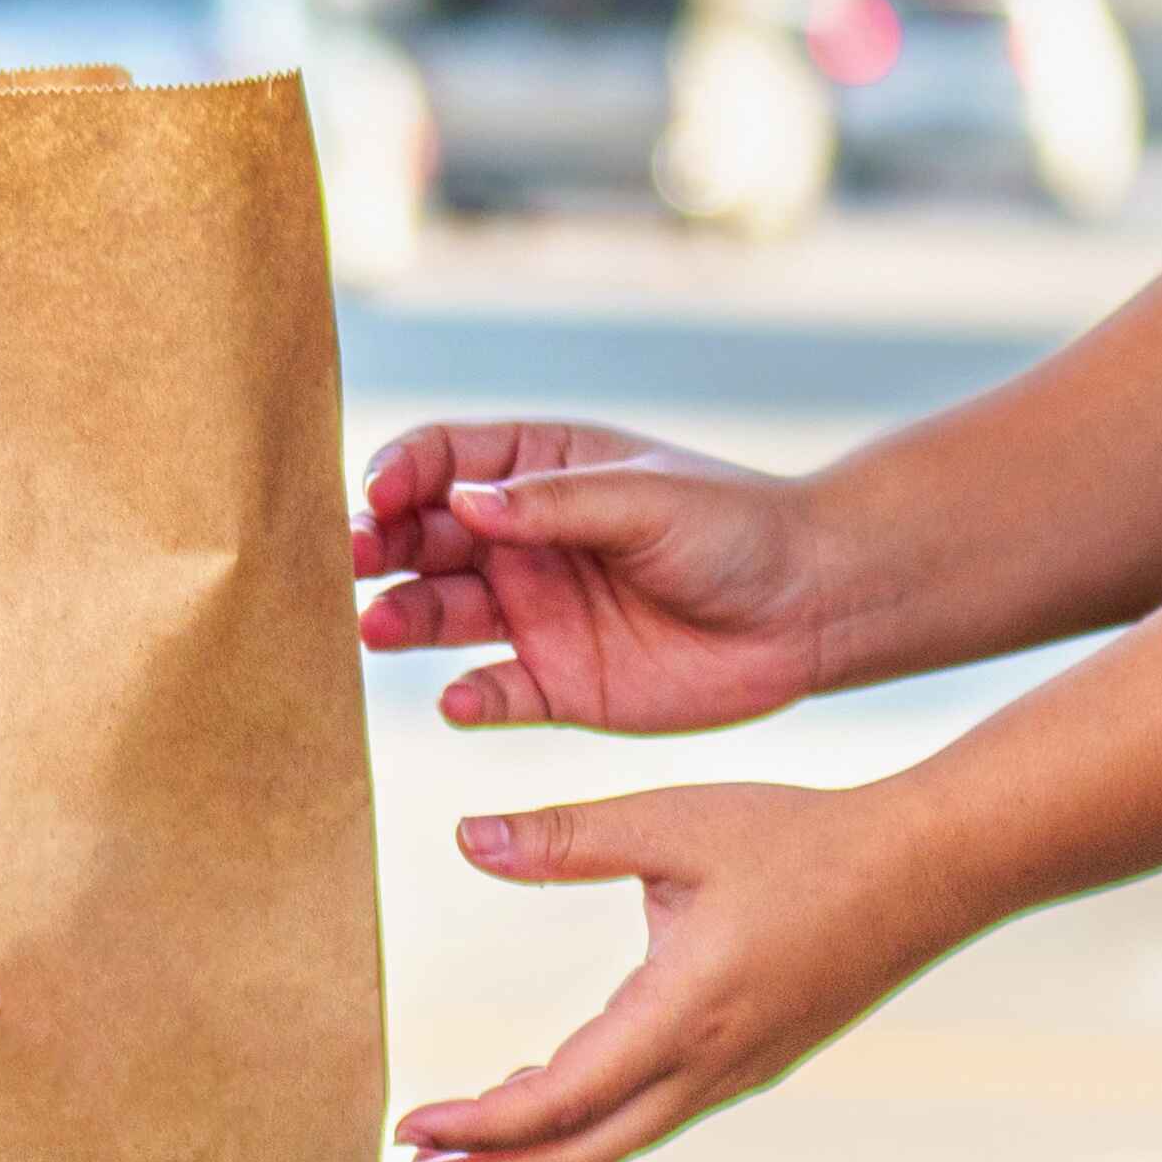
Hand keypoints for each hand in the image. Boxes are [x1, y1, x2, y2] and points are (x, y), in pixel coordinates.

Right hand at [352, 420, 844, 731]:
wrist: (811, 607)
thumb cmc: (736, 529)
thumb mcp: (646, 497)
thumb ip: (555, 503)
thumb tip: (462, 502)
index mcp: (539, 473)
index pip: (442, 463)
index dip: (401, 474)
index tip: (378, 494)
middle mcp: (522, 543)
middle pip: (423, 540)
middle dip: (379, 547)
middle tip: (350, 561)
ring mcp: (535, 614)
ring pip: (441, 615)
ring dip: (402, 619)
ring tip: (376, 629)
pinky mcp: (559, 685)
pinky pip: (495, 693)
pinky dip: (469, 698)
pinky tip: (458, 698)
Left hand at [387, 784, 978, 1161]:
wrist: (930, 869)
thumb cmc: (803, 837)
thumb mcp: (676, 822)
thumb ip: (565, 835)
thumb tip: (463, 837)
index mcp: (683, 1015)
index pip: (557, 1101)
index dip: (475, 1127)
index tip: (404, 1132)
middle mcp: (706, 1067)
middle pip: (573, 1157)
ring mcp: (731, 1076)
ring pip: (610, 1144)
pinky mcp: (745, 1064)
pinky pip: (643, 1116)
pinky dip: (577, 1126)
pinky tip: (534, 1099)